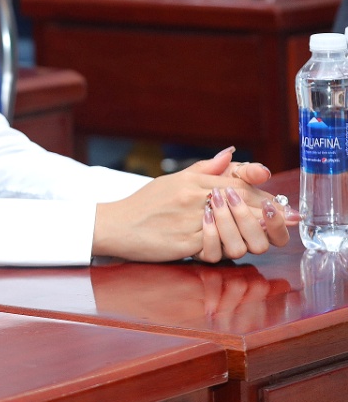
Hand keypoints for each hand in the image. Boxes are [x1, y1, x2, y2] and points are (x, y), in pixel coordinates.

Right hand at [94, 147, 293, 261]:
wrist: (115, 225)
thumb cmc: (144, 204)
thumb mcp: (172, 180)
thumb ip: (204, 169)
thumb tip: (231, 154)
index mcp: (192, 180)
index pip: (237, 182)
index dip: (263, 193)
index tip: (281, 203)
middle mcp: (193, 197)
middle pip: (242, 203)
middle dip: (267, 213)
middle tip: (287, 220)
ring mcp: (189, 219)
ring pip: (235, 227)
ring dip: (251, 232)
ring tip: (263, 236)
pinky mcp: (184, 242)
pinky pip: (217, 246)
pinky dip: (229, 247)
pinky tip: (234, 247)